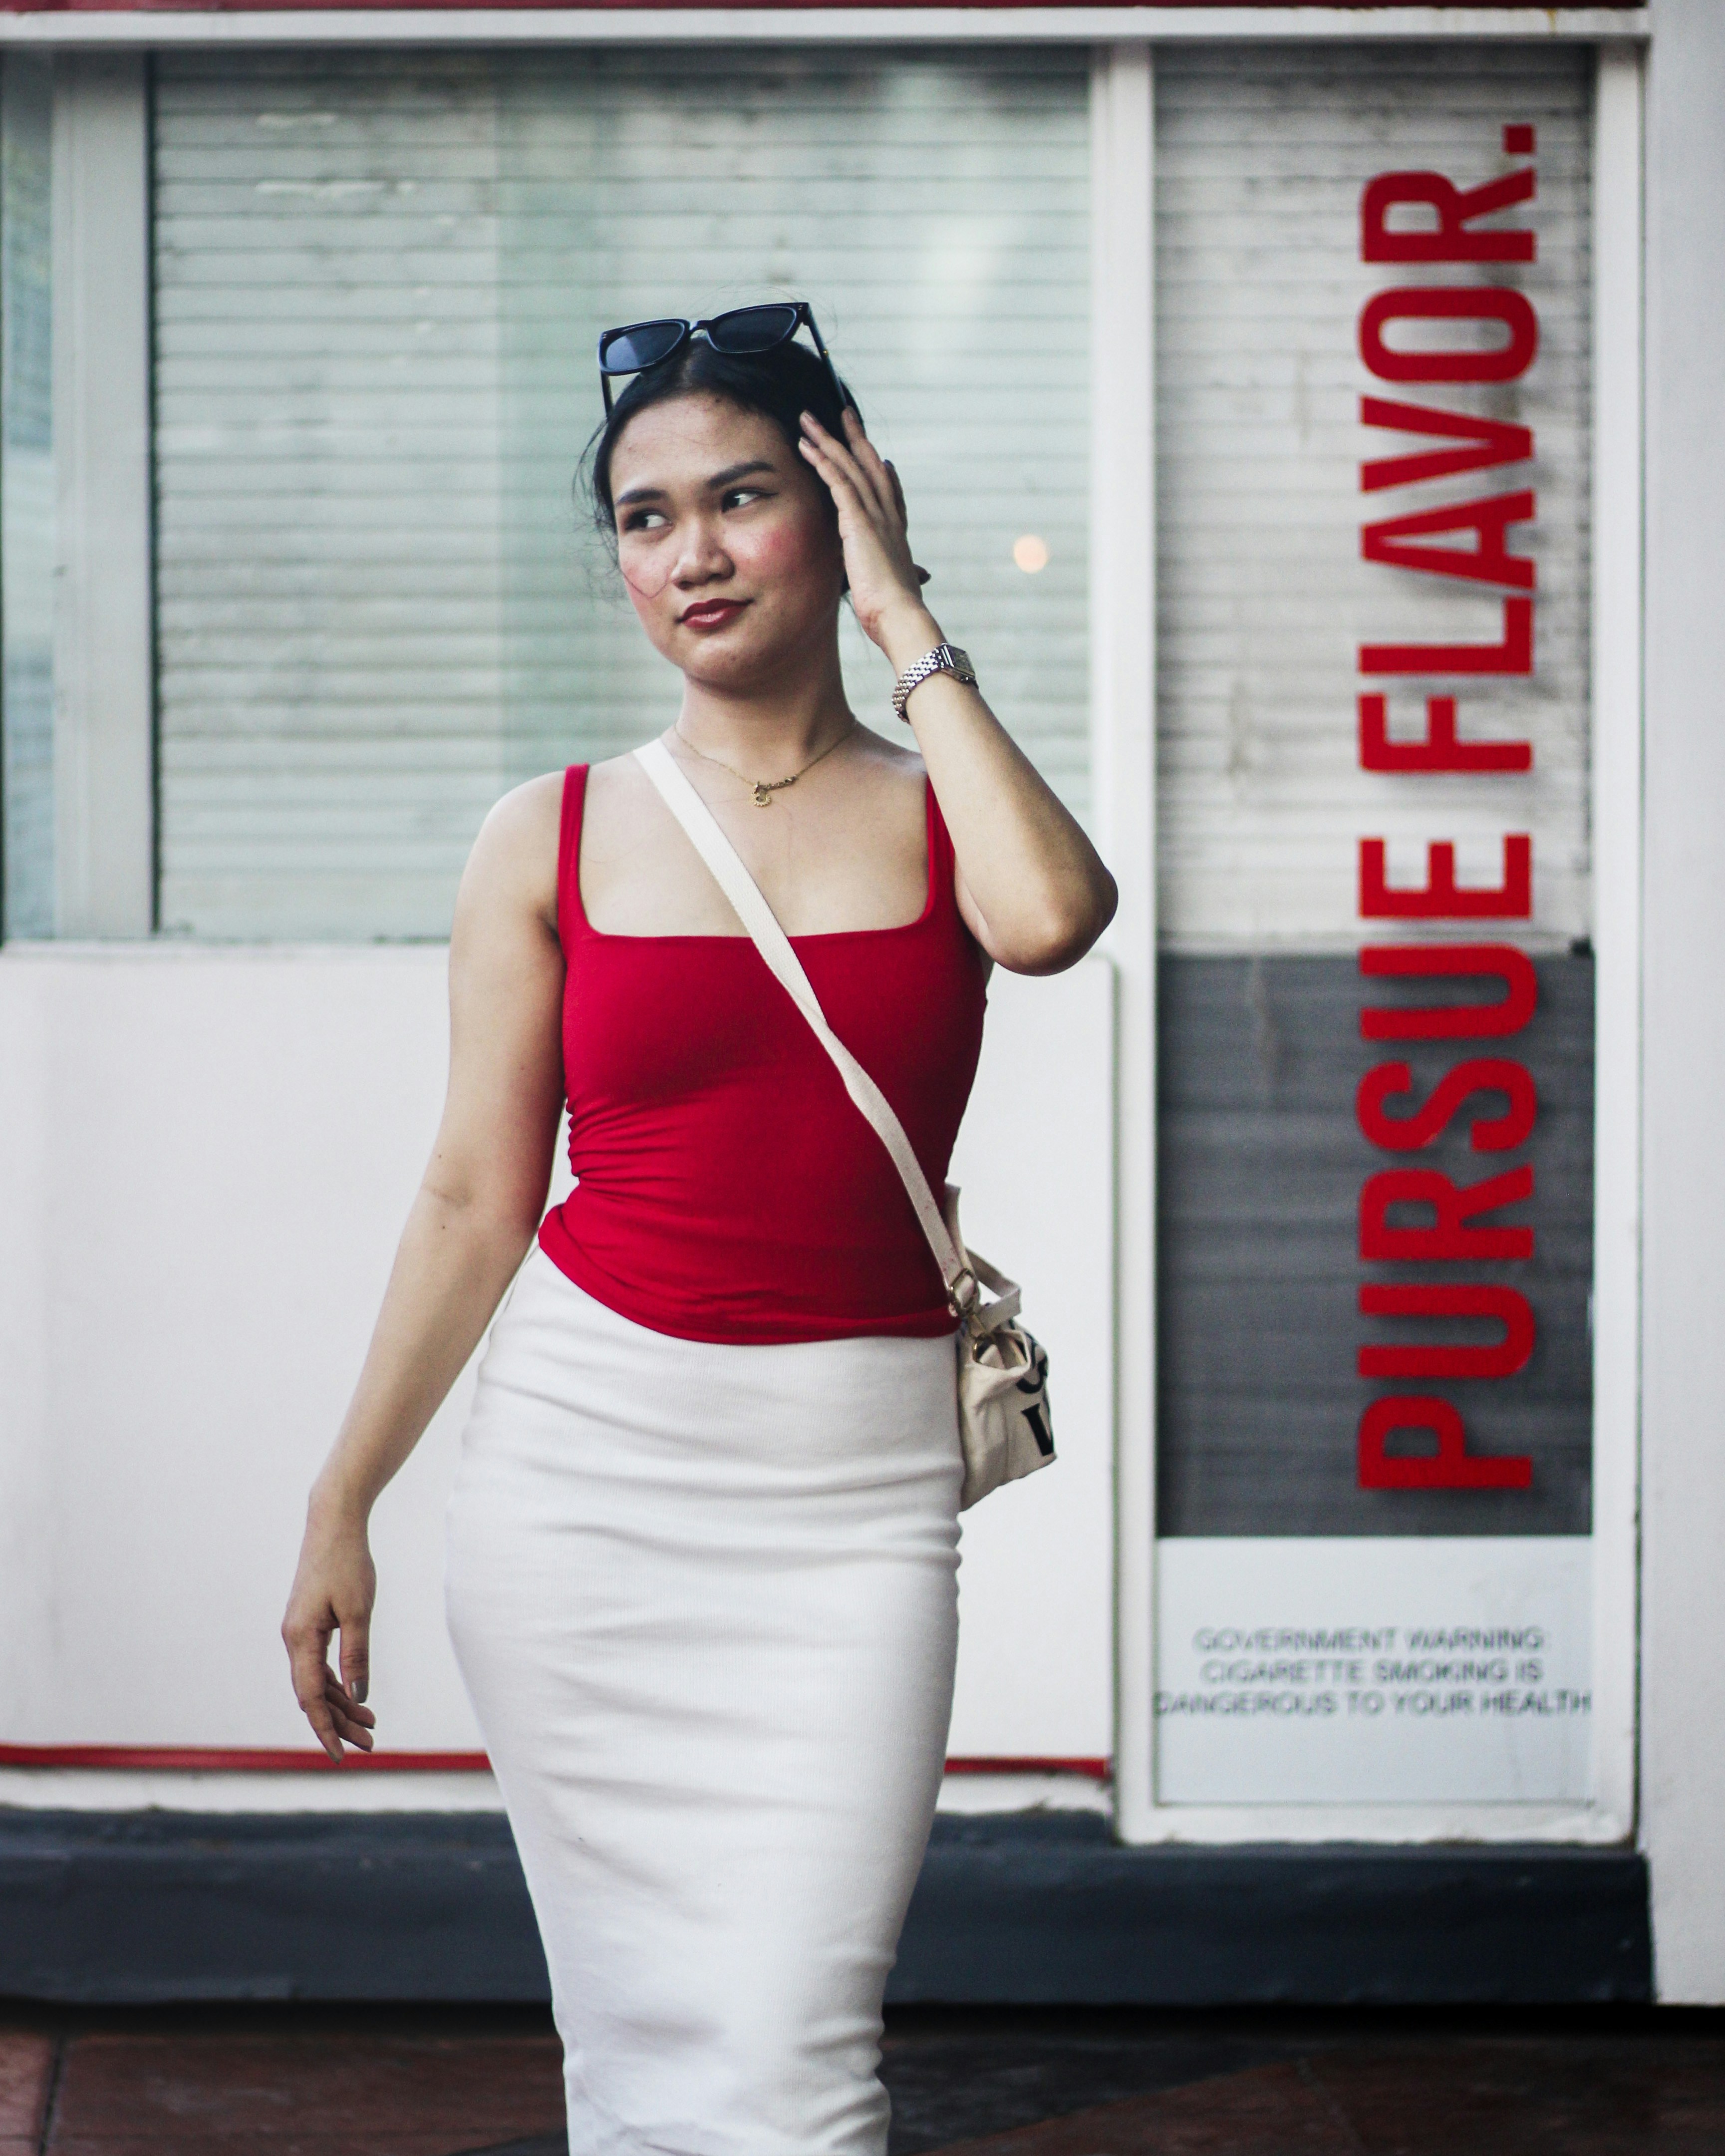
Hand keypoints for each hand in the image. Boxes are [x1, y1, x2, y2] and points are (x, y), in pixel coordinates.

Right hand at [281, 1502, 377, 1761]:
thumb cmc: (347, 1563)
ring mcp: (299, 1631)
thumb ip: (356, 1656)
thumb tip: (357, 1697)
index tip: (342, 1756)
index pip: (310, 1698)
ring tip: (370, 1724)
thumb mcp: (359, 1611)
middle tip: (370, 1743)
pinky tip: (356, 1694)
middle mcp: (293, 1639)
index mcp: (300, 1639)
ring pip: (317, 1681)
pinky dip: (338, 1681)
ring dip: (341, 1703)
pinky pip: (319, 1663)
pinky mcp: (309, 1623)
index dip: (326, 1729)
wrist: (333, 1524)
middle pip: (313, 1694)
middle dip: (339, 1722)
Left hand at [798, 407, 933, 653]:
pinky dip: (822, 460)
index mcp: (896, 535)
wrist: (900, 617)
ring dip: (829, 440)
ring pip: (850, 466)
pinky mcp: (858, 520)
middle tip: (844, 415)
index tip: (879, 457)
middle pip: (870, 467)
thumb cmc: (894, 614)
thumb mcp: (892, 591)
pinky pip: (838, 481)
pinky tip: (806, 445)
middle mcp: (888, 518)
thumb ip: (893, 579)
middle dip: (856, 439)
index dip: (884, 473)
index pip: (891, 495)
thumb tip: (907, 581)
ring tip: (809, 419)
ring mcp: (875, 516)